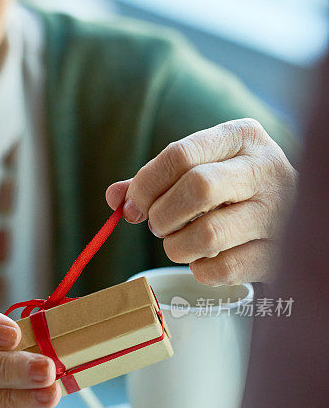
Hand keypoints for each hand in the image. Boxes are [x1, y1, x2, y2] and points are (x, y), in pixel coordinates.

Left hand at [106, 119, 297, 284]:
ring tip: (180, 243)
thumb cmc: (231, 189)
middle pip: (197, 188)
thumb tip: (115, 198)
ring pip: (208, 234)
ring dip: (177, 247)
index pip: (180, 154)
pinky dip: (200, 270)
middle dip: (163, 215)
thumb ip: (155, 180)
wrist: (292, 217)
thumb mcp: (199, 168)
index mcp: (242, 137)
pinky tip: (206, 259)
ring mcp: (277, 213)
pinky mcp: (277, 254)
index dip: (145, 185)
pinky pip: (221, 269)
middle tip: (159, 226)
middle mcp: (266, 170)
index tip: (132, 206)